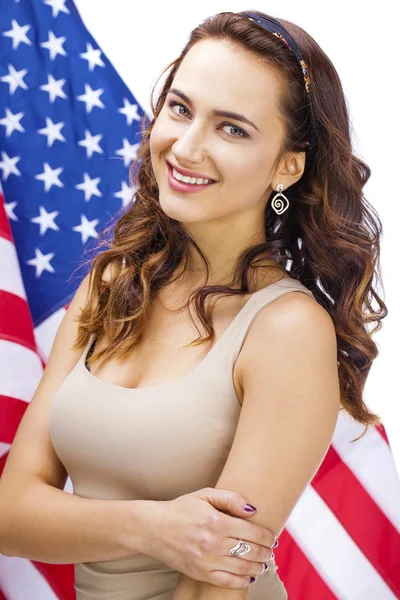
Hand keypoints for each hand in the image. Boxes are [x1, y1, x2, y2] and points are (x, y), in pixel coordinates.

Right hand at [143, 487, 275, 589]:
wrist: (154, 528)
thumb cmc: (182, 508)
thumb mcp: (205, 495)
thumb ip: (231, 498)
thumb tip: (253, 510)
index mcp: (217, 521)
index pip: (253, 533)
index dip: (268, 537)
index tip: (272, 538)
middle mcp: (213, 543)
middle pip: (251, 552)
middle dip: (266, 553)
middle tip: (270, 551)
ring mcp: (206, 560)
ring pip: (243, 568)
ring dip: (258, 567)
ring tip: (263, 563)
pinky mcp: (200, 573)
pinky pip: (228, 582)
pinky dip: (243, 581)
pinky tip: (249, 575)